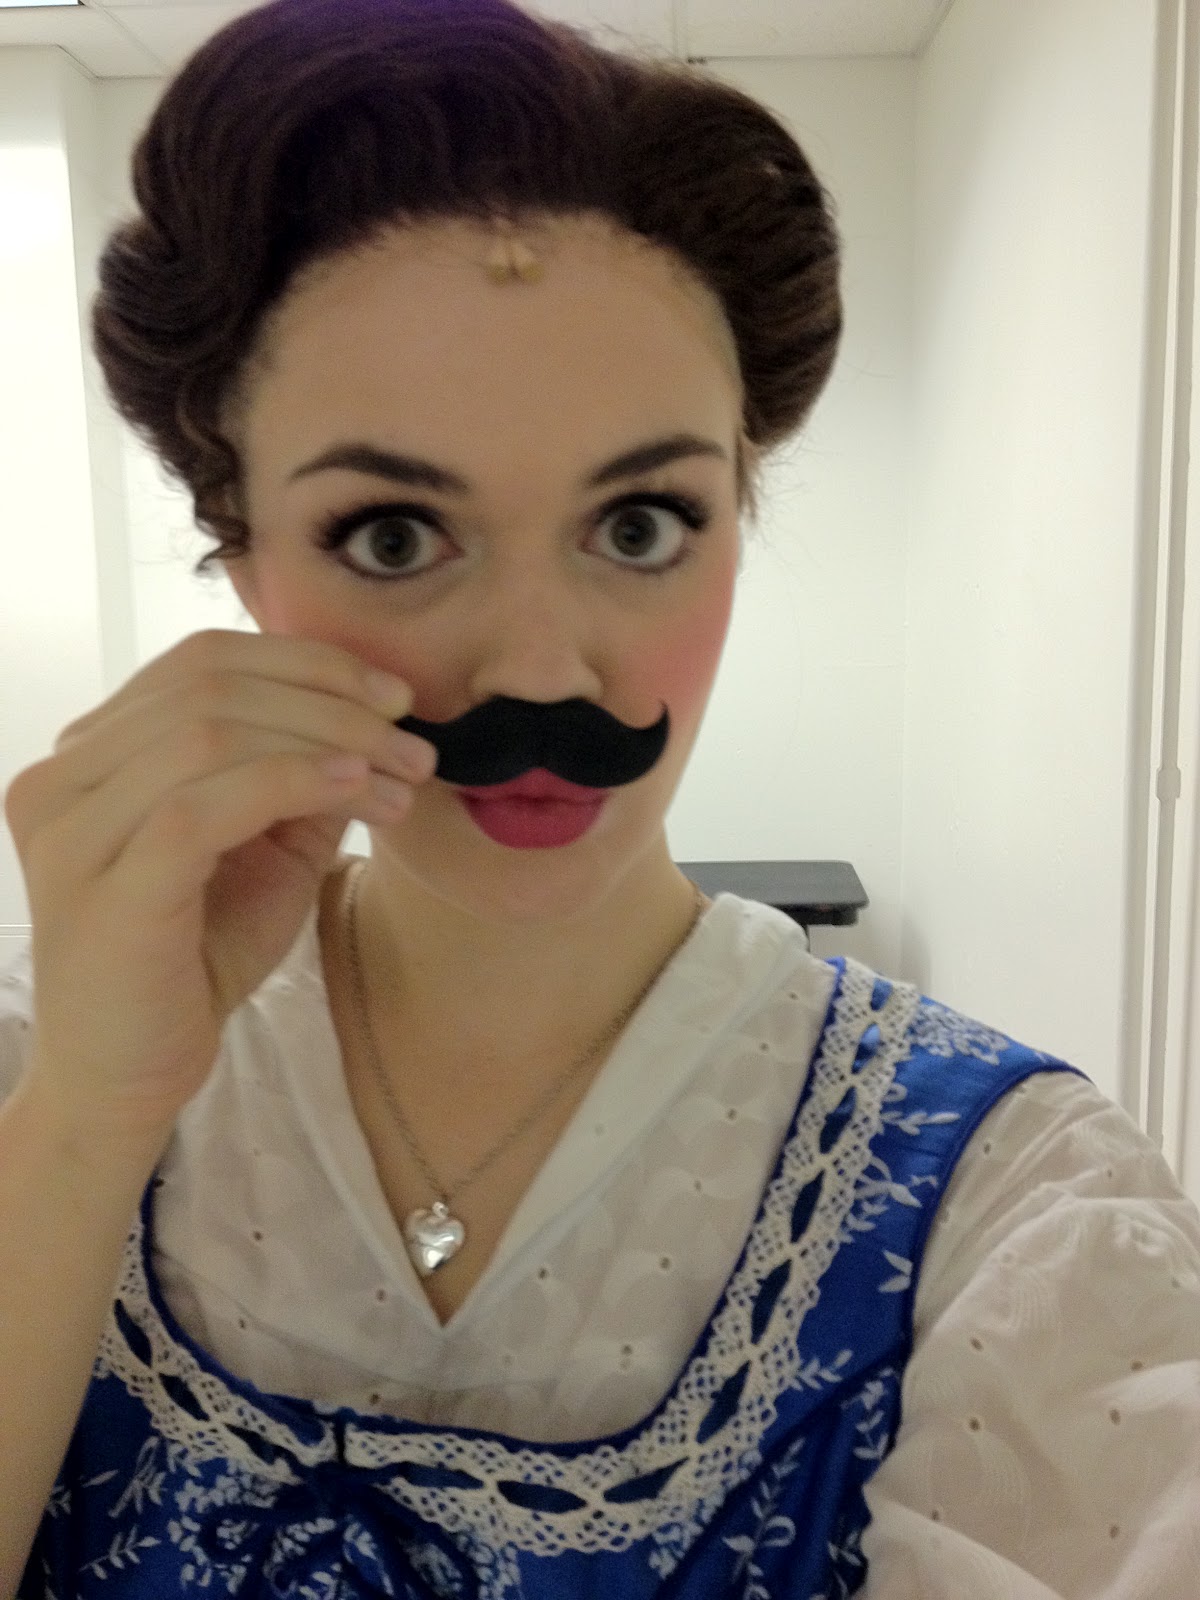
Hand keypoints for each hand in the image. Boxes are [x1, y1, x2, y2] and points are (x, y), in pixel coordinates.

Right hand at [2, 629, 434, 1154]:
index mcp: (93, 752)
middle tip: (411, 741)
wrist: (131, 1074)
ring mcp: (71, 831)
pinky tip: (353, 791)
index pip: (201, 661)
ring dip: (328, 742)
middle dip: (330, 701)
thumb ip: (298, 776)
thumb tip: (374, 718)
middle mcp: (62, 777)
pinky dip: (291, 781)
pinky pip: (202, 803)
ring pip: (208, 732)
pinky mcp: (103, 888)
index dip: (307, 662)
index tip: (394, 695)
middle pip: (208, 684)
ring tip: (399, 778)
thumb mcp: (262, 847)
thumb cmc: (194, 958)